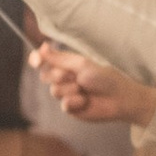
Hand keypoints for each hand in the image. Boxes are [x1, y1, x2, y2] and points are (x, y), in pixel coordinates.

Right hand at [31, 37, 154, 127]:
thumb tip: (42, 47)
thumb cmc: (104, 78)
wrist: (118, 99)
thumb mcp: (82, 64)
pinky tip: (85, 101)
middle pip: (46, 76)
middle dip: (59, 76)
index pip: (45, 61)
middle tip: (76, 76)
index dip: (37, 60)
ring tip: (84, 90)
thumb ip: (60, 58)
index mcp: (67, 64)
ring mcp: (67, 93)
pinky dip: (75, 102)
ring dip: (70, 89)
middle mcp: (65, 78)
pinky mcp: (70, 108)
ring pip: (54, 91)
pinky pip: (63, 104)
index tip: (37, 60)